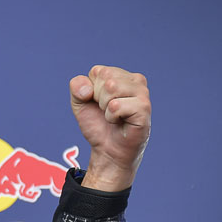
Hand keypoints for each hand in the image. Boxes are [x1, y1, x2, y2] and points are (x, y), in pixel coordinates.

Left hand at [68, 65, 150, 191]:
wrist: (107, 150)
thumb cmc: (97, 125)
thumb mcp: (80, 103)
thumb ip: (77, 86)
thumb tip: (87, 89)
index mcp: (122, 75)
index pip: (97, 71)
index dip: (91, 90)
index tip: (99, 104)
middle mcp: (136, 80)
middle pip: (105, 78)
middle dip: (98, 99)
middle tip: (107, 112)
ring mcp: (142, 93)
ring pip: (111, 88)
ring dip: (105, 108)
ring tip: (114, 116)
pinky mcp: (144, 108)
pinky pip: (116, 105)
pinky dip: (111, 117)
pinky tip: (120, 122)